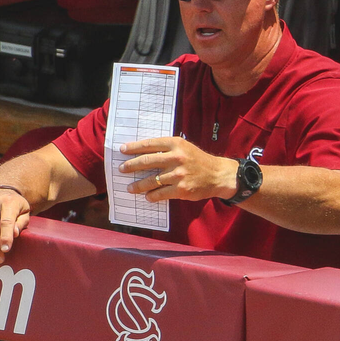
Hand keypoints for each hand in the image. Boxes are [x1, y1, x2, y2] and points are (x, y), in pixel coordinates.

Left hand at [119, 137, 235, 202]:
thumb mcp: (184, 148)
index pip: (149, 144)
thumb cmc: (198, 160)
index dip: (133, 147)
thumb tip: (142, 154)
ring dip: (137, 185)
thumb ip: (167, 149)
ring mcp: (178, 174)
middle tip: (122, 169)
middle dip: (131, 166)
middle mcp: (176, 158)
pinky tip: (148, 196)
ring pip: (150, 181)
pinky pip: (160, 194)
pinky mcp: (181, 189)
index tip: (122, 150)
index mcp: (176, 144)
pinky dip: (152, 196)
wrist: (218, 175)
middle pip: (146, 161)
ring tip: (130, 188)